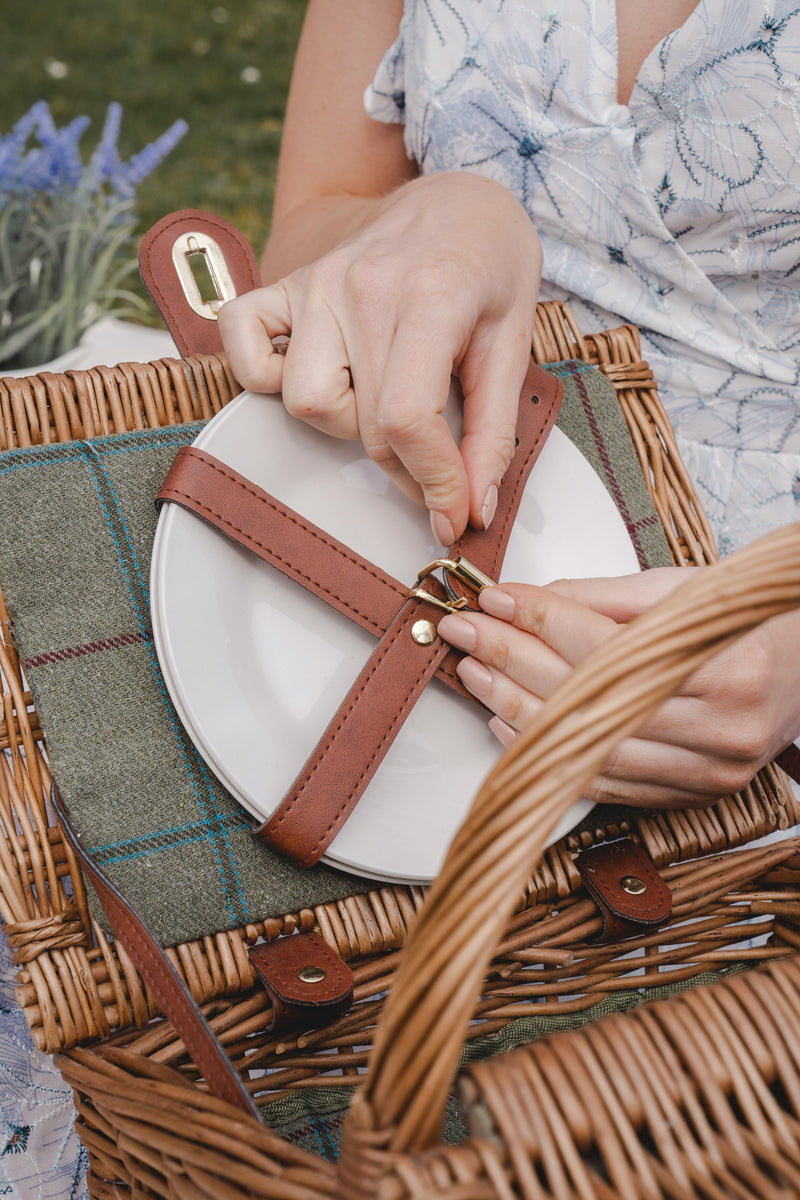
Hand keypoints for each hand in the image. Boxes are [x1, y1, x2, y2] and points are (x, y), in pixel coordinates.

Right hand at [217, 171, 542, 542]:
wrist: (456, 198)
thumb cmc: (490, 264)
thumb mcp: (515, 342)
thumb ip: (494, 431)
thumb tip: (475, 506)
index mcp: (429, 296)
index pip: (408, 418)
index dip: (434, 481)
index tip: (454, 512)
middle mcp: (361, 287)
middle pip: (361, 422)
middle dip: (406, 468)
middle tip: (438, 470)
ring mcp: (316, 283)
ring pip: (303, 399)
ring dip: (344, 423)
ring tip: (382, 403)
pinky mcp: (287, 284)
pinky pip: (244, 346)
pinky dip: (265, 376)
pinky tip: (319, 376)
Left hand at [437, 569, 799, 807]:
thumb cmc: (748, 624)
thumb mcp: (685, 592)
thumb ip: (605, 597)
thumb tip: (528, 599)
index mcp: (726, 669)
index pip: (609, 645)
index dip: (543, 618)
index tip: (496, 599)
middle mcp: (720, 730)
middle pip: (591, 698)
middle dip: (514, 660)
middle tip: (467, 634)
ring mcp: (706, 771)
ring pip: (589, 749)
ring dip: (518, 712)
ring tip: (475, 677)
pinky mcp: (692, 795)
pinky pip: (603, 784)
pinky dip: (550, 755)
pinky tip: (509, 727)